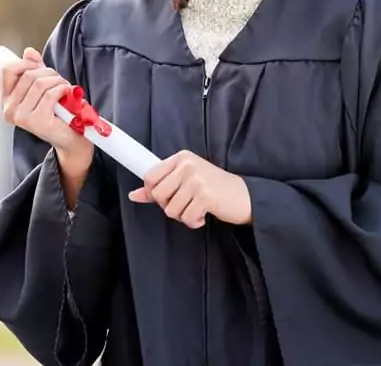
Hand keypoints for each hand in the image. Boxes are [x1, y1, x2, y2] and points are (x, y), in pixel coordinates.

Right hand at [0, 47, 88, 159]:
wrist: (70, 138)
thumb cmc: (56, 111)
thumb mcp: (43, 87)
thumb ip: (35, 69)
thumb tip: (29, 52)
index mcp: (6, 100)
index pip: (8, 70)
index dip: (26, 63)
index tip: (40, 66)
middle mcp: (9, 110)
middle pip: (28, 75)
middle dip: (48, 72)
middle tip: (59, 80)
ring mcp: (22, 117)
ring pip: (40, 83)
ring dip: (58, 81)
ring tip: (65, 88)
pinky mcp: (37, 122)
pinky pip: (51, 95)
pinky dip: (63, 90)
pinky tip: (68, 94)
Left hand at [128, 150, 251, 227]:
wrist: (246, 196)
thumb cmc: (214, 189)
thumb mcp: (186, 181)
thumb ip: (160, 186)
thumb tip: (134, 195)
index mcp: (181, 158)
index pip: (150, 176)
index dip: (153, 193)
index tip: (167, 197)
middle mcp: (187, 165)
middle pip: (157, 194)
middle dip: (169, 206)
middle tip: (185, 205)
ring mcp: (196, 179)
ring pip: (170, 209)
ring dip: (183, 216)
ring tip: (197, 208)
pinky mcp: (205, 196)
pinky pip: (185, 217)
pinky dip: (194, 221)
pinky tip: (204, 215)